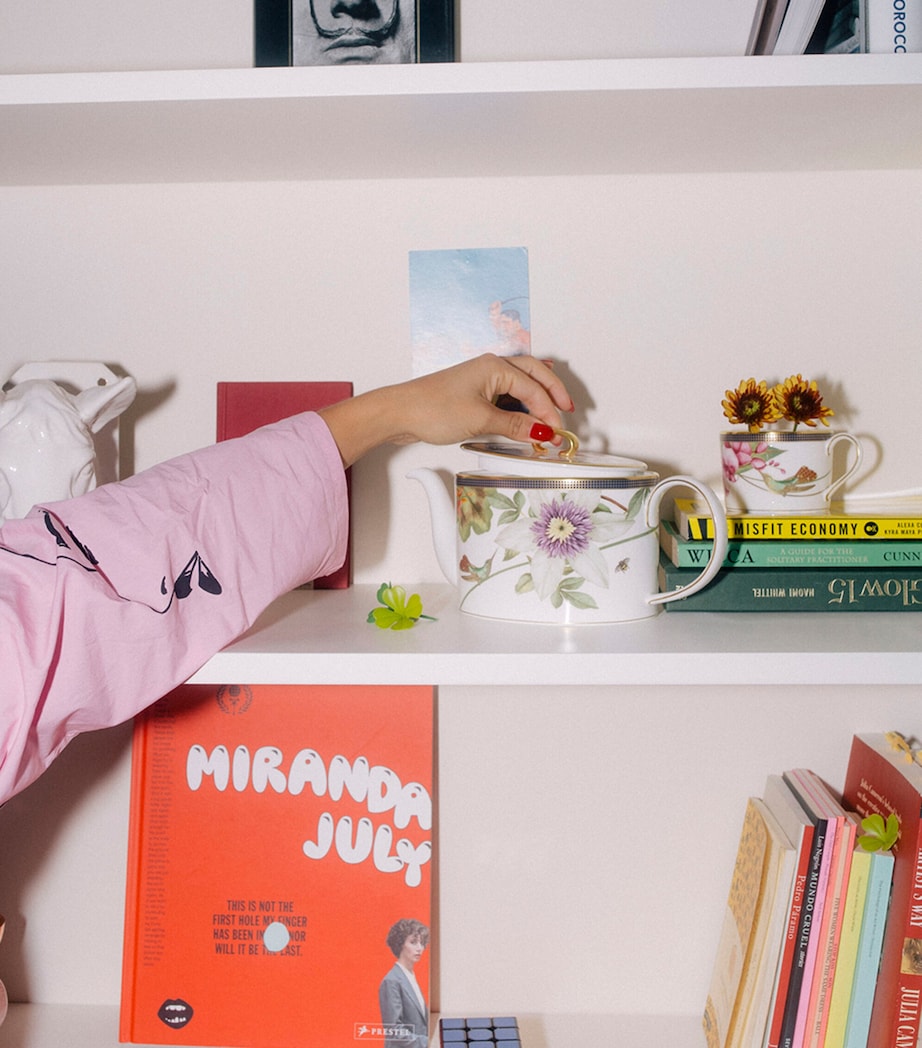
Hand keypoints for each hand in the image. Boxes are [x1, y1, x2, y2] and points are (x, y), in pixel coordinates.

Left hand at [319, 354, 573, 465]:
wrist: (399, 413)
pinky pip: (505, 395)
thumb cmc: (433, 410)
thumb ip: (515, 426)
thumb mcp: (481, 420)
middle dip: (552, 393)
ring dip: (536, 399)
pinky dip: (519, 406)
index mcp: (496, 367)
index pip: (534, 388)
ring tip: (550, 415)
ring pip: (519, 384)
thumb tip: (542, 432)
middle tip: (568, 410)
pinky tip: (524, 416)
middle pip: (533, 375)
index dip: (549, 411)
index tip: (557, 433)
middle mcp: (491, 367)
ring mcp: (481, 379)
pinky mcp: (472, 392)